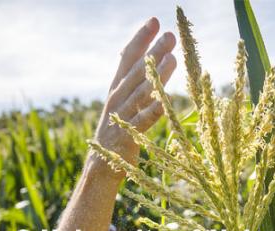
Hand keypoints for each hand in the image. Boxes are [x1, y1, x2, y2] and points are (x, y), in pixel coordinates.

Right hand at [94, 17, 175, 165]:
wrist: (101, 166)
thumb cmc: (117, 134)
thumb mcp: (122, 106)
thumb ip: (134, 87)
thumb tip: (147, 64)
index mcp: (117, 89)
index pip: (128, 58)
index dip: (141, 38)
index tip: (154, 21)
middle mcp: (118, 98)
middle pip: (137, 71)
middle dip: (154, 51)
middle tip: (170, 35)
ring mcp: (122, 116)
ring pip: (142, 92)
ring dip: (158, 75)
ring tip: (173, 59)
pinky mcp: (128, 135)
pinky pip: (143, 121)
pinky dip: (153, 111)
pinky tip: (165, 102)